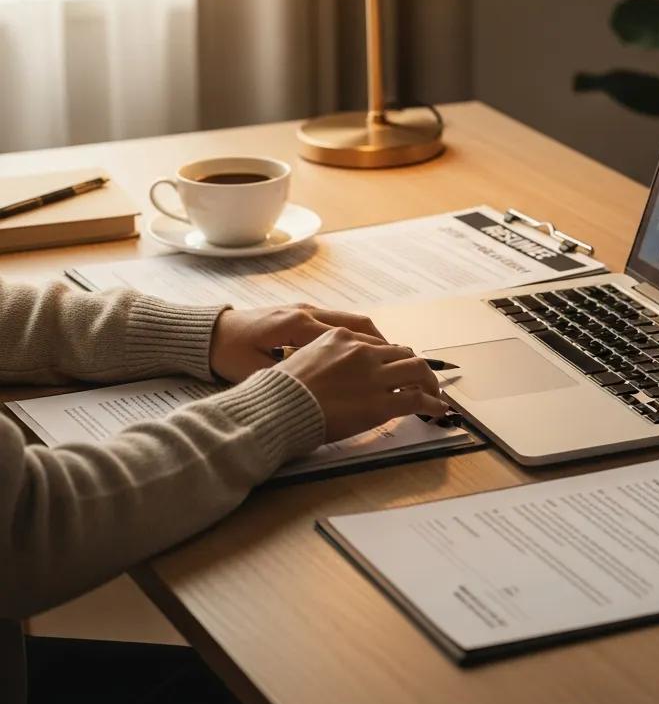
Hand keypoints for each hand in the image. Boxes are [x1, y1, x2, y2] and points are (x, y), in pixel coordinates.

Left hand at [209, 304, 384, 382]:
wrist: (207, 334)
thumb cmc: (228, 354)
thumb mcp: (256, 372)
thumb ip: (287, 378)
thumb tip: (317, 394)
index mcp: (298, 325)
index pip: (349, 335)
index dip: (376, 353)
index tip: (395, 371)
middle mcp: (307, 312)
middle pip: (358, 323)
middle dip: (386, 345)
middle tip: (405, 366)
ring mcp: (305, 310)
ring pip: (351, 321)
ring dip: (374, 340)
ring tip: (391, 361)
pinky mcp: (300, 314)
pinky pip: (338, 323)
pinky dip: (357, 338)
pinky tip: (363, 356)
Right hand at [277, 329, 447, 441]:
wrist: (279, 407)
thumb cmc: (280, 390)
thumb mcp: (302, 359)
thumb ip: (324, 359)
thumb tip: (331, 372)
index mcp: (341, 337)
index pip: (377, 345)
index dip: (391, 358)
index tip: (396, 367)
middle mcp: (361, 351)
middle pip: (402, 353)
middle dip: (415, 367)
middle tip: (420, 380)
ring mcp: (374, 376)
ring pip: (416, 369)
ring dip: (429, 381)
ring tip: (433, 393)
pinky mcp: (381, 402)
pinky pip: (416, 398)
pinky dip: (432, 403)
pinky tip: (437, 409)